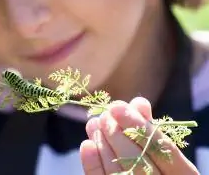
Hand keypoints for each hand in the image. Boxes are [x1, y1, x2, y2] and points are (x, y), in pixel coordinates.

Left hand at [80, 97, 198, 174]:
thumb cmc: (154, 159)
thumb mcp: (160, 145)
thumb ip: (150, 127)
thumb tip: (138, 102)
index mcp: (182, 173)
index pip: (163, 148)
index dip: (139, 125)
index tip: (117, 106)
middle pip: (138, 158)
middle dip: (117, 133)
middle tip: (104, 115)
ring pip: (119, 170)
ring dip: (103, 144)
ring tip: (93, 124)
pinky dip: (93, 164)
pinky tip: (87, 144)